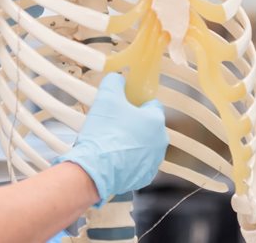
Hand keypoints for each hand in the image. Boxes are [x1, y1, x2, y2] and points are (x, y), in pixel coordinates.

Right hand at [54, 73, 167, 203]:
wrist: (94, 169)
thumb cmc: (104, 133)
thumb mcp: (106, 98)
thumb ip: (114, 82)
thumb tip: (117, 79)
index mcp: (156, 120)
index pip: (152, 105)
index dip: (137, 103)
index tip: (124, 105)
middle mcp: (160, 142)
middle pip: (148, 126)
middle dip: (134, 124)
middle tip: (114, 123)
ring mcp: (154, 161)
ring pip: (143, 145)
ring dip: (131, 142)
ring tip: (111, 142)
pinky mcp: (144, 177)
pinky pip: (137, 163)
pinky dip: (128, 160)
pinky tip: (112, 158)